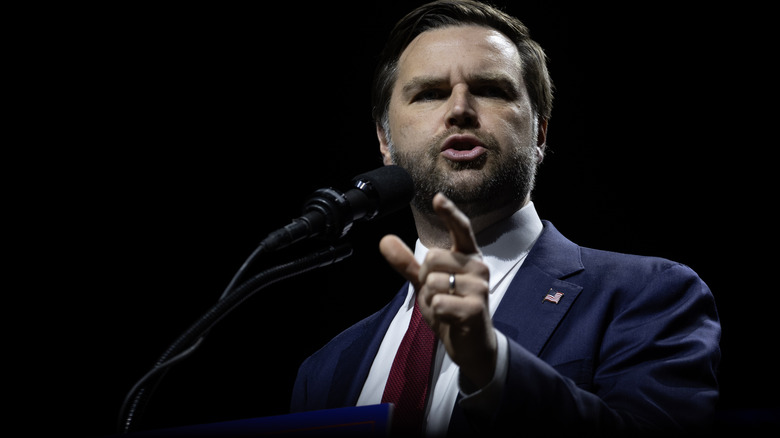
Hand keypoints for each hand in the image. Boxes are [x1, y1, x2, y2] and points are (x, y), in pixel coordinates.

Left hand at [380, 193, 495, 387]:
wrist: (471, 344)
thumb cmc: (451, 308)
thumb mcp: (425, 283)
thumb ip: (407, 262)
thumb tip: (384, 239)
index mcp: (468, 256)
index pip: (461, 228)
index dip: (449, 212)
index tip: (437, 197)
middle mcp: (478, 266)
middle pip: (432, 257)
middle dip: (425, 279)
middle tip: (438, 294)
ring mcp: (480, 287)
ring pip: (433, 281)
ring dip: (430, 299)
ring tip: (445, 307)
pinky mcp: (476, 307)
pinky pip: (438, 302)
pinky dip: (436, 313)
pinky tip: (450, 318)